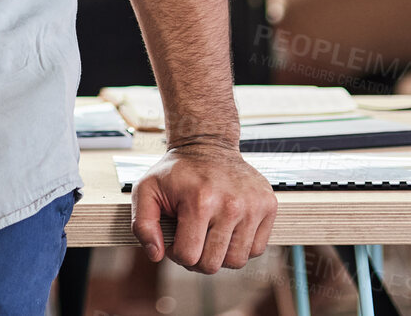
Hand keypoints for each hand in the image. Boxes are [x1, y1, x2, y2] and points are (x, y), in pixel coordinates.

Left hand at [131, 141, 275, 273]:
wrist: (207, 146)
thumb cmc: (177, 172)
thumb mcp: (146, 190)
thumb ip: (142, 225)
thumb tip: (156, 254)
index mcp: (199, 200)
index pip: (188, 256)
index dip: (176, 252)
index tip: (175, 236)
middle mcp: (231, 204)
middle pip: (213, 264)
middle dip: (197, 258)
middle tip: (192, 238)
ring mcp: (253, 206)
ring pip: (237, 262)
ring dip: (220, 255)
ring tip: (210, 234)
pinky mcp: (269, 206)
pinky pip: (256, 249)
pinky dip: (241, 246)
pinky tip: (228, 229)